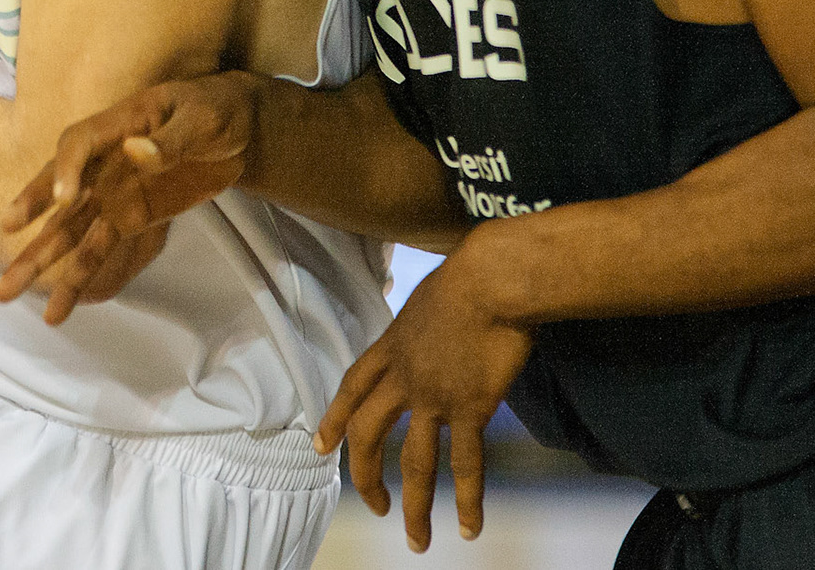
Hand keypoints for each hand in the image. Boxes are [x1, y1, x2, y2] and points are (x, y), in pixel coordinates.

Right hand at [0, 72, 260, 323]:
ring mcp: (112, 193)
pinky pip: (97, 249)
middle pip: (60, 186)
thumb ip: (171, 140)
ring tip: (4, 293)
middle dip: (31, 208)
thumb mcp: (201, 120)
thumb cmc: (216, 112)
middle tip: (5, 229)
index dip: (68, 168)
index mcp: (119, 123)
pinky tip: (57, 310)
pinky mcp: (127, 219)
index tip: (65, 199)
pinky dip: (77, 279)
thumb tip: (135, 151)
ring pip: (69, 228)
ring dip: (39, 258)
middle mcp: (104, 161)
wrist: (237, 131)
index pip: (80, 142)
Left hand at [315, 245, 531, 553]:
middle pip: (369, 434)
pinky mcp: (469, 408)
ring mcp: (434, 396)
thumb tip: (437, 322)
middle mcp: (404, 377)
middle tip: (374, 505)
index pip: (352, 388)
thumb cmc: (472, 274)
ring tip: (416, 540)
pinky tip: (470, 528)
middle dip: (366, 476)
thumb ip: (424, 321)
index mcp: (391, 345)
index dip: (334, 418)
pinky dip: (469, 500)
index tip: (321, 445)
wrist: (494, 278)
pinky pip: (465, 464)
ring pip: (414, 463)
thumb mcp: (429, 296)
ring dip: (414, 507)